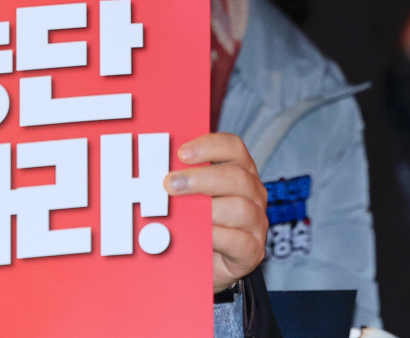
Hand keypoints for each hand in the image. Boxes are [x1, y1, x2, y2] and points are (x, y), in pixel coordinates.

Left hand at [165, 133, 267, 291]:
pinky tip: (199, 235)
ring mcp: (256, 222)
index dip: (209, 146)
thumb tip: (153, 166)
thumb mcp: (188, 195)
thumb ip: (180, 178)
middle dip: (200, 179)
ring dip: (208, 209)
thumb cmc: (194, 221)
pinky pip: (239, 241)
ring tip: (184, 214)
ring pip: (240, 208)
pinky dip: (216, 237)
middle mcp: (253, 193)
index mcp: (239, 170)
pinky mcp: (253, 251)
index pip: (233, 147)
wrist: (202, 263)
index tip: (182, 153)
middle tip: (170, 184)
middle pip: (236, 176)